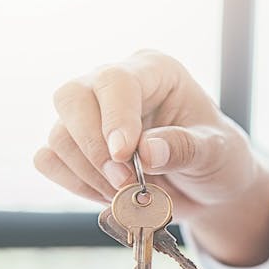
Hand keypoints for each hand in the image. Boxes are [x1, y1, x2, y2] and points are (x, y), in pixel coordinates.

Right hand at [34, 51, 268, 265]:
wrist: (208, 190)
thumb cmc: (219, 159)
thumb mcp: (218, 152)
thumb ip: (185, 148)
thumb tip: (145, 152)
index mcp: (154, 71)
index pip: (116, 80)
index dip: (114, 117)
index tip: (125, 155)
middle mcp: (114, 86)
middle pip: (71, 98)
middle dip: (93, 147)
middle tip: (124, 183)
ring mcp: (89, 116)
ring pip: (58, 135)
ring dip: (89, 174)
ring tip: (129, 196)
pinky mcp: (75, 148)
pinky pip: (49, 160)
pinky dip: (75, 184)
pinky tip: (109, 196)